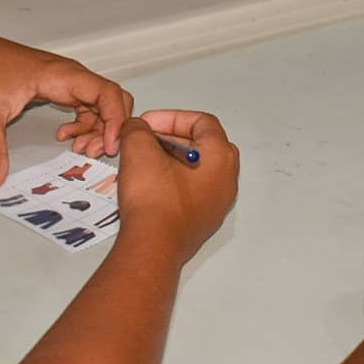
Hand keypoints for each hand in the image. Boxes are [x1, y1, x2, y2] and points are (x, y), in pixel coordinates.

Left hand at [0, 33, 131, 189]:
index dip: (115, 121)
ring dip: (97, 129)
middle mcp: (70, 75)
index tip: (108, 146)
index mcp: (60, 76)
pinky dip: (85, 124)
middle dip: (110, 128)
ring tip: (78, 150)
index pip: (107, 93)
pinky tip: (64, 137)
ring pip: (101, 104)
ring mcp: (67, 80)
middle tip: (91, 153)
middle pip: (112, 99)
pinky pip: (87, 105)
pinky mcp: (60, 86)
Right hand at [117, 111, 238, 265]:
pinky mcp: (203, 220)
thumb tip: (136, 128)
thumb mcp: (139, 150)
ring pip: (198, 169)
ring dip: (172, 160)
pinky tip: (151, 185)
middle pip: (204, 144)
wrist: (153, 246)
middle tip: (148, 140)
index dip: (172, 117)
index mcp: (220, 157)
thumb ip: (138, 129)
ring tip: (146, 162)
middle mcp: (226, 179)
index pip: (202, 122)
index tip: (149, 123)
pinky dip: (175, 181)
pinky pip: (193, 192)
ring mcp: (217, 203)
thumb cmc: (155, 201)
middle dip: (173, 138)